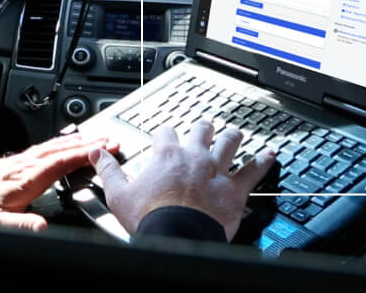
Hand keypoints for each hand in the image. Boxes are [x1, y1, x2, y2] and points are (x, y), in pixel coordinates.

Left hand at [0, 133, 118, 231]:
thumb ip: (21, 224)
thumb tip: (43, 227)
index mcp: (28, 177)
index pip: (63, 161)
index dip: (86, 155)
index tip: (106, 149)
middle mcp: (28, 163)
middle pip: (64, 148)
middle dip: (90, 144)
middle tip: (110, 140)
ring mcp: (24, 158)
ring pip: (57, 145)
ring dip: (79, 140)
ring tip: (97, 138)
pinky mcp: (20, 159)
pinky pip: (48, 146)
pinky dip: (64, 141)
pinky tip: (68, 142)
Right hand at [89, 119, 274, 240]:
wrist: (177, 236)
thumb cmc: (150, 217)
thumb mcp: (119, 194)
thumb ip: (108, 170)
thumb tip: (96, 154)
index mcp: (166, 154)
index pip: (165, 132)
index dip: (165, 134)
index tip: (164, 138)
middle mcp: (194, 156)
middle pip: (201, 129)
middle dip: (202, 128)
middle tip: (203, 129)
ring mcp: (216, 170)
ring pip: (229, 142)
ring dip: (232, 137)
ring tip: (234, 133)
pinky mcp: (234, 189)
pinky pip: (253, 170)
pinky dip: (263, 162)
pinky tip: (270, 155)